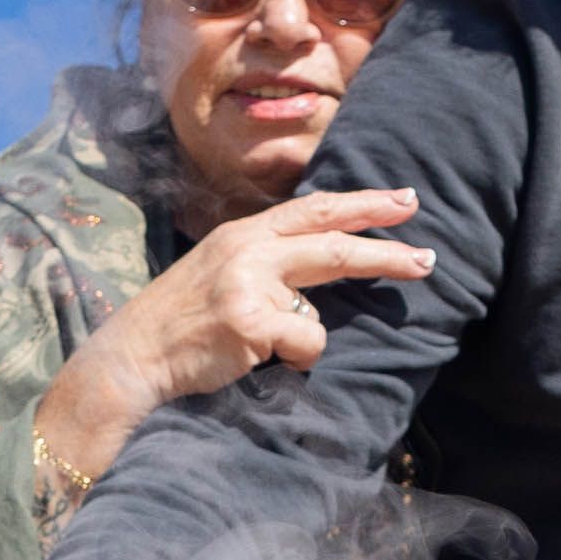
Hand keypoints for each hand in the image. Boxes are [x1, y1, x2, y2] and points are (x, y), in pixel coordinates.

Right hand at [31, 190, 429, 493]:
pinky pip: (307, 342)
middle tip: (428, 258)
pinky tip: (254, 359)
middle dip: (387, 251)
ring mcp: (248, 283)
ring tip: (261, 347)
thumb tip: (326, 264)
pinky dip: (294, 358)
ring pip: (319, 310)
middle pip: (334, 243)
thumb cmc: (182, 324)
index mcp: (244, 234)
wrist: (133, 357)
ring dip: (302, 337)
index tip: (403, 200)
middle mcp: (248, 249)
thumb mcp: (221, 273)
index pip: (315, 210)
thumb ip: (268, 260)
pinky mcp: (250, 321)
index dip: (363, 204)